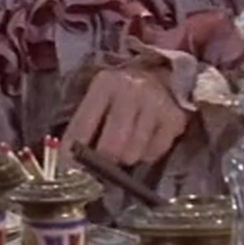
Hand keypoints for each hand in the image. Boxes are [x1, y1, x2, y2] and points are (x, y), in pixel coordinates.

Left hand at [66, 65, 186, 166]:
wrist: (162, 76)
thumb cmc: (122, 94)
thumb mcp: (100, 98)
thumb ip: (83, 125)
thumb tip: (68, 163)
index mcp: (106, 83)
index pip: (83, 126)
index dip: (73, 152)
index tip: (70, 168)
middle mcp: (132, 90)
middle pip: (111, 146)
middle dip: (104, 161)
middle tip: (104, 161)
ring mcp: (156, 104)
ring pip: (133, 153)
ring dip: (127, 157)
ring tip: (126, 147)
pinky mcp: (175, 119)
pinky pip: (154, 153)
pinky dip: (147, 154)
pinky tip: (145, 142)